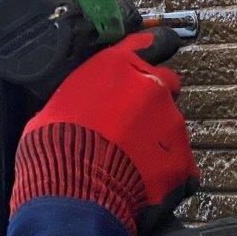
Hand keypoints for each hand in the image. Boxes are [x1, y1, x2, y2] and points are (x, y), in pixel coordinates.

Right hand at [9, 30, 197, 235]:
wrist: (71, 193)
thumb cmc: (53, 148)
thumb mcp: (56, 103)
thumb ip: (84, 93)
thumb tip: (84, 103)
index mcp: (117, 65)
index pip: (152, 42)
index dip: (154, 51)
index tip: (155, 55)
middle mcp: (150, 86)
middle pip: (167, 84)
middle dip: (153, 102)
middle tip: (131, 124)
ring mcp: (171, 124)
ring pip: (172, 128)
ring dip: (156, 142)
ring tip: (127, 165)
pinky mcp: (183, 162)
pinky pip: (181, 168)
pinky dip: (166, 177)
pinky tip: (142, 188)